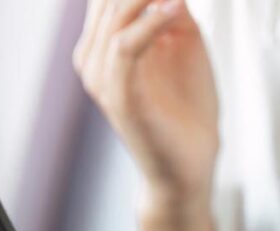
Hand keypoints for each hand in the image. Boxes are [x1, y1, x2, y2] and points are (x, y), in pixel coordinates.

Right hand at [73, 0, 219, 212]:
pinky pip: (125, 47)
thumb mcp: (183, 40)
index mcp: (103, 42)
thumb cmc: (186, 108)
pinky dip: (150, 23)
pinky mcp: (117, 97)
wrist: (187, 166)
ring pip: (114, 15)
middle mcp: (93, 56)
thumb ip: (172, 5)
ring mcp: (101, 77)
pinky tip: (175, 10)